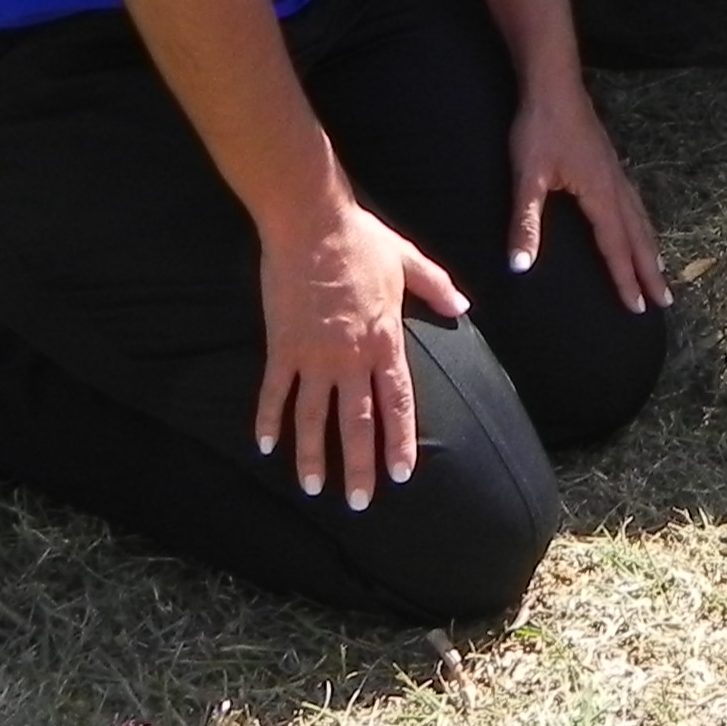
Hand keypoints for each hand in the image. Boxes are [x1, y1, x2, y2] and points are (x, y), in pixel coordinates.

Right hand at [255, 188, 470, 508]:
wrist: (312, 222)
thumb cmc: (361, 238)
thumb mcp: (409, 260)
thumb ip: (436, 286)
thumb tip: (462, 304)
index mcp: (385, 341)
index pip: (397, 403)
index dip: (399, 441)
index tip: (402, 475)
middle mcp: (351, 357)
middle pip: (357, 423)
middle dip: (359, 467)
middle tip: (360, 502)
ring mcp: (314, 355)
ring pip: (313, 418)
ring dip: (314, 456)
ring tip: (315, 488)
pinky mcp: (282, 346)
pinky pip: (275, 392)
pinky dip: (268, 421)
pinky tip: (264, 447)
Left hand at [507, 80, 671, 313]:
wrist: (552, 83)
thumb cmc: (539, 128)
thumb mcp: (528, 177)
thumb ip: (526, 222)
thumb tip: (520, 266)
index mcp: (599, 193)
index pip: (615, 246)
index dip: (625, 279)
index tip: (638, 308)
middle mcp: (615, 185)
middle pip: (638, 236)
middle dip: (650, 271)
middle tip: (666, 301)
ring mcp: (615, 171)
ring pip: (640, 219)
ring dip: (650, 248)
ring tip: (659, 270)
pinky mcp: (608, 161)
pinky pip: (634, 203)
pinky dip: (642, 224)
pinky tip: (637, 225)